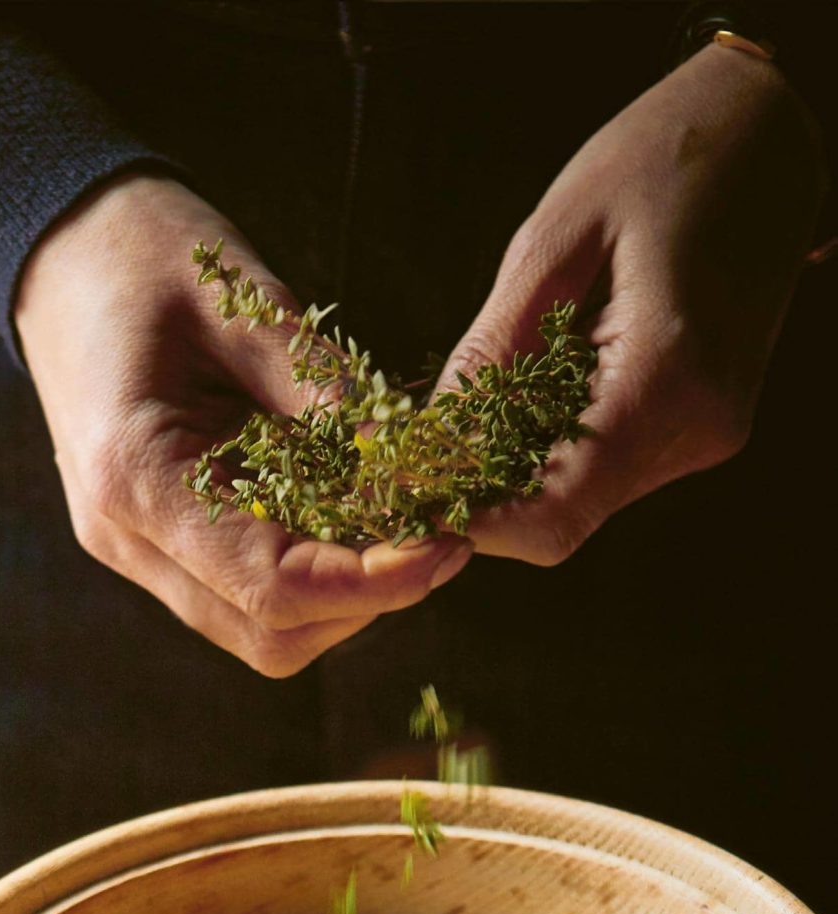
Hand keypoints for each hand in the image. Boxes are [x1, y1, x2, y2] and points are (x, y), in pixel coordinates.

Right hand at [15, 176, 470, 676]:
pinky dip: (309, 574)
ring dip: (341, 598)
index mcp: (135, 479)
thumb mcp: (243, 301)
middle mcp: (126, 540)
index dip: (370, 585)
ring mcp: (134, 551)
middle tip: (435, 536)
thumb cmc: (140, 251)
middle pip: (269, 637)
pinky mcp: (154, 544)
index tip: (443, 544)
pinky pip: (241, 595)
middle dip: (364, 602)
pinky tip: (348, 517)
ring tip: (398, 526)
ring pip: (258, 633)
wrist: (56, 250)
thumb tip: (415, 468)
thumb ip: (325, 392)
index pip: (269, 587)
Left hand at [440, 45, 826, 565]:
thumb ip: (490, 350)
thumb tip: (428, 442)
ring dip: (520, 469)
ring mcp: (708, 432)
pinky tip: (536, 388)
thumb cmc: (661, 155)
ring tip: (483, 401)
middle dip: (487, 495)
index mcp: (665, 380)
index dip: (474, 521)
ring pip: (584, 500)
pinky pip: (611, 466)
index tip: (413, 491)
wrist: (767, 125)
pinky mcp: (706, 423)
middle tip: (428, 446)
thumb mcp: (552, 240)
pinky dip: (557, 445)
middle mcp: (698, 427)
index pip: (553, 516)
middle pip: (562, 521)